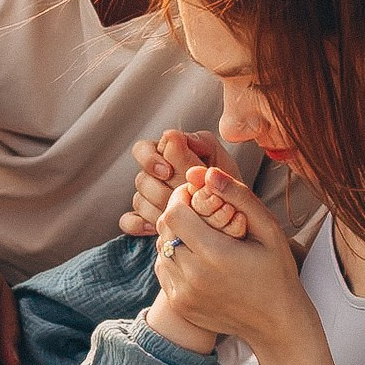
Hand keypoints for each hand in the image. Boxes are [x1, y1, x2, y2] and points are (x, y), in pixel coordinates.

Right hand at [120, 129, 242, 237]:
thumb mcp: (221, 160)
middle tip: (180, 198)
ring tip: (182, 216)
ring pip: (138, 200)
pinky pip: (128, 221)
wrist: (235, 216)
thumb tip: (173, 136)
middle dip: (161, 190)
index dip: (151, 160)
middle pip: (140, 179)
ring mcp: (148, 198)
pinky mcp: (145, 220)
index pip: (142, 149)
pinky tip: (156, 228)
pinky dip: (139, 224)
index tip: (167, 172)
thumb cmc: (227, 184)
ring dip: (158, 208)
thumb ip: (200, 145)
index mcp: (167, 154)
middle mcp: (153, 175)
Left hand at [151, 166, 310, 344]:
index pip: (174, 213)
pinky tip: (198, 258)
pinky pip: (163, 270)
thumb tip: (207, 173)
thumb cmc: (277, 272)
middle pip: (164, 229)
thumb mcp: (268, 229)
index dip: (181, 198)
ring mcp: (183, 294)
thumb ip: (238, 197)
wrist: (276, 324)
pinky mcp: (179, 305)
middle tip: (200, 213)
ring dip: (175, 236)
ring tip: (201, 237)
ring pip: (160, 249)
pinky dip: (174, 258)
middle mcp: (193, 277)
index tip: (197, 196)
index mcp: (215, 255)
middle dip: (178, 214)